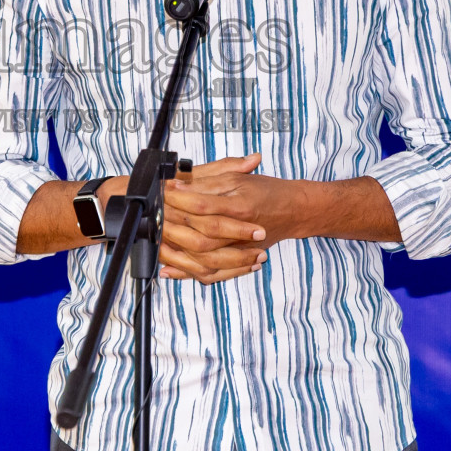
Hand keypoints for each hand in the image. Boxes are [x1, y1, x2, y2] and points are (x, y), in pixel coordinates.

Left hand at [158, 153, 301, 283]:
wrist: (296, 210)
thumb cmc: (267, 191)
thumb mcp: (239, 178)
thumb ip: (211, 178)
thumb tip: (180, 181)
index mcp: (239, 205)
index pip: (201, 204)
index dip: (178, 198)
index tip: (161, 191)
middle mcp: (239, 230)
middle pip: (199, 235)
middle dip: (173, 226)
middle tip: (154, 217)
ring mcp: (239, 249)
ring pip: (203, 257)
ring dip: (176, 252)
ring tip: (155, 243)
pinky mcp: (238, 260)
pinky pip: (211, 273)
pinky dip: (188, 273)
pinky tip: (167, 270)